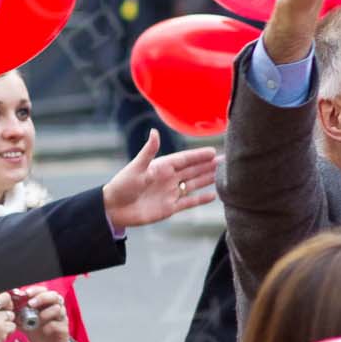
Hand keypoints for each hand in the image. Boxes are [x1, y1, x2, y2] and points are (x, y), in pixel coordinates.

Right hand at [0, 293, 15, 341]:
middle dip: (8, 306)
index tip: (1, 304)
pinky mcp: (1, 329)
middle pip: (6, 297)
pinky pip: (12, 326)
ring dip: (7, 321)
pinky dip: (8, 331)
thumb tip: (6, 295)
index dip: (2, 298)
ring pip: (11, 314)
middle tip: (3, 313)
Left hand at [19, 286, 70, 341]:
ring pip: (59, 308)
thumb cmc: (38, 332)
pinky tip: (44, 329)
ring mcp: (61, 318)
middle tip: (30, 303)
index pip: (44, 290)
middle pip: (54, 296)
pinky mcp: (64, 329)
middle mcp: (56, 307)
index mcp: (47, 303)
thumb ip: (19, 314)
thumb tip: (7, 307)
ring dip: (46, 312)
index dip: (36, 290)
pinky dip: (51, 325)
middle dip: (41, 298)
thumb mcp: (25, 322)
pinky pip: (59, 324)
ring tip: (38, 318)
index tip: (26, 293)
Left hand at [101, 133, 217, 229]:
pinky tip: (214, 195)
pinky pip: (188, 202)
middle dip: (209, 165)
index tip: (214, 151)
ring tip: (224, 174)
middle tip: (227, 160)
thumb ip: (148, 152)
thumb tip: (154, 132)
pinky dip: (201, 199)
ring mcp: (170, 193)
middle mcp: (168, 179)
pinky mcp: (169, 208)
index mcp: (161, 167)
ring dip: (207, 179)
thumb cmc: (122, 186)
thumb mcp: (136, 168)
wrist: (113, 209)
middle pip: (193, 170)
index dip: (198, 155)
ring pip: (193, 184)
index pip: (185, 159)